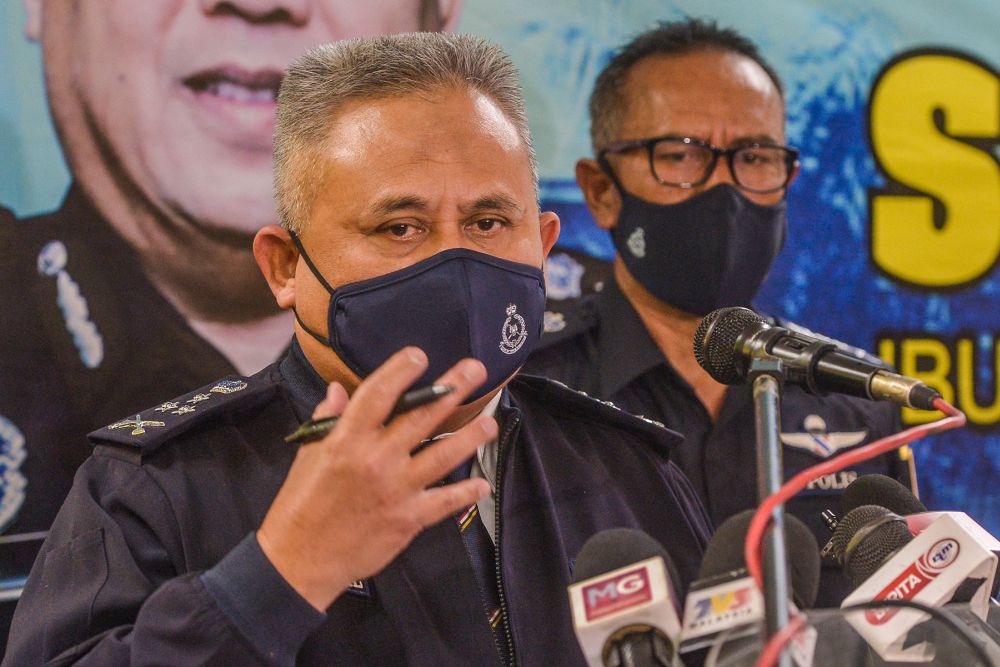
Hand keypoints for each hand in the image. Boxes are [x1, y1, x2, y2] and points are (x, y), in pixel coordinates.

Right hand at [257, 347, 494, 610]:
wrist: (300, 560)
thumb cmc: (300, 505)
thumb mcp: (307, 455)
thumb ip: (327, 420)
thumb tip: (337, 390)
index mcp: (347, 440)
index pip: (378, 394)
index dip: (401, 370)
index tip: (419, 355)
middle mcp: (376, 459)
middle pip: (422, 416)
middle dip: (452, 388)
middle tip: (476, 369)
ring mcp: (397, 489)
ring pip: (443, 455)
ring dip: (470, 436)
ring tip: (490, 423)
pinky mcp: (409, 519)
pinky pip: (445, 501)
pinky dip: (466, 492)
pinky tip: (483, 484)